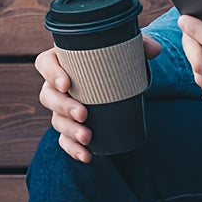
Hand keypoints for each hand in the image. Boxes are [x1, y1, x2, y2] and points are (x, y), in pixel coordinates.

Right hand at [35, 35, 161, 162]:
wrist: (118, 78)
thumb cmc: (115, 58)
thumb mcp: (126, 50)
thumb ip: (140, 45)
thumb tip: (156, 49)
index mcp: (62, 60)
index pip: (46, 63)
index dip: (51, 73)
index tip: (66, 84)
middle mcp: (56, 85)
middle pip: (49, 96)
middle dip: (64, 107)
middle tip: (83, 114)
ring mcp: (61, 107)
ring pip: (57, 120)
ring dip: (70, 131)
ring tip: (87, 137)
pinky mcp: (71, 125)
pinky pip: (65, 139)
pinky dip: (73, 149)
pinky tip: (86, 155)